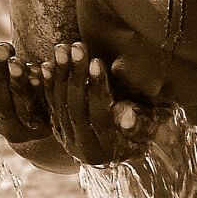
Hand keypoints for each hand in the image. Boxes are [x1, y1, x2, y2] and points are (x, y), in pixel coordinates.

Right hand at [0, 42, 51, 143]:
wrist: (44, 117)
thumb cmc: (7, 89)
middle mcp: (7, 129)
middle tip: (0, 48)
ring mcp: (29, 131)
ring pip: (20, 106)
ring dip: (17, 80)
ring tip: (15, 59)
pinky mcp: (49, 126)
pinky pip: (44, 106)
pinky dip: (41, 87)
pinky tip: (42, 68)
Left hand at [41, 42, 156, 165]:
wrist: (125, 148)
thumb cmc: (143, 135)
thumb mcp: (149, 133)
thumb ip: (141, 123)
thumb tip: (126, 113)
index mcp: (107, 150)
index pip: (99, 116)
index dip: (97, 88)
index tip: (97, 62)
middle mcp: (83, 149)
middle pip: (76, 109)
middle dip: (76, 75)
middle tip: (77, 48)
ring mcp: (68, 141)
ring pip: (60, 106)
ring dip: (60, 75)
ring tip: (62, 49)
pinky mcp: (59, 132)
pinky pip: (49, 106)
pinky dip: (48, 86)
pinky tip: (46, 65)